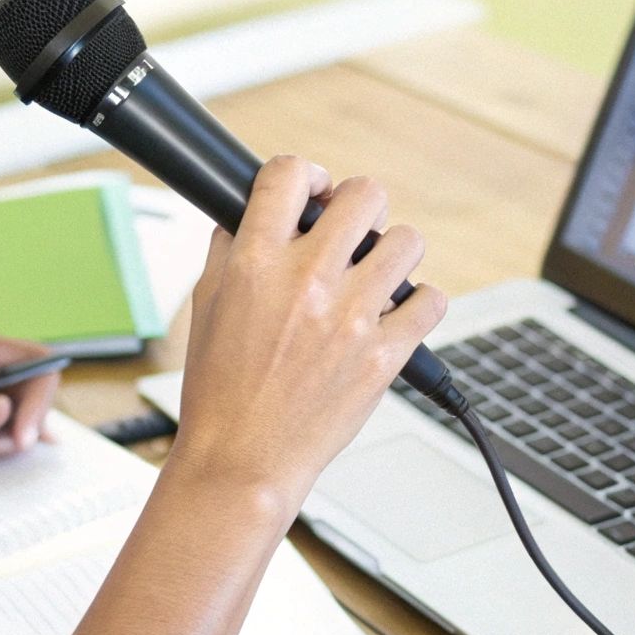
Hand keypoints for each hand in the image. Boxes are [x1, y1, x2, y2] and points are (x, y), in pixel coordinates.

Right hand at [169, 155, 446, 515]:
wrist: (241, 460)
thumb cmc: (219, 392)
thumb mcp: (204, 307)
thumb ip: (230, 251)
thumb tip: (251, 214)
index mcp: (255, 263)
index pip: (290, 174)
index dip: (306, 174)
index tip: (313, 191)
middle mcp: (307, 282)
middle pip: (364, 195)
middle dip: (359, 206)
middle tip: (353, 231)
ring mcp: (351, 318)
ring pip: (408, 241)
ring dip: (395, 252)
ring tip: (378, 274)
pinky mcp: (384, 356)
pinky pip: (431, 301)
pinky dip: (421, 303)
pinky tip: (399, 313)